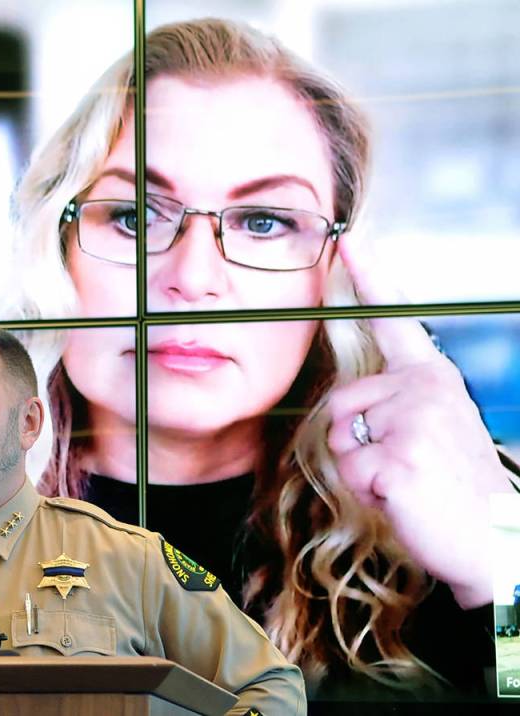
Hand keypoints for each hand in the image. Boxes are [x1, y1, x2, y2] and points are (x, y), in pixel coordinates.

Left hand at [325, 233, 512, 608]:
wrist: (495, 542)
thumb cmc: (452, 488)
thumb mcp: (428, 432)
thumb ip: (393, 405)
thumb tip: (349, 406)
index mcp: (432, 378)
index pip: (396, 321)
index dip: (370, 278)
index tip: (349, 240)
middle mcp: (426, 388)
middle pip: (339, 404)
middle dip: (355, 444)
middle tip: (403, 467)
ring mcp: (415, 421)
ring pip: (339, 440)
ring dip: (360, 470)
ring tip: (406, 481)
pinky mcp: (400, 457)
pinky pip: (350, 472)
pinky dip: (368, 493)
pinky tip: (405, 498)